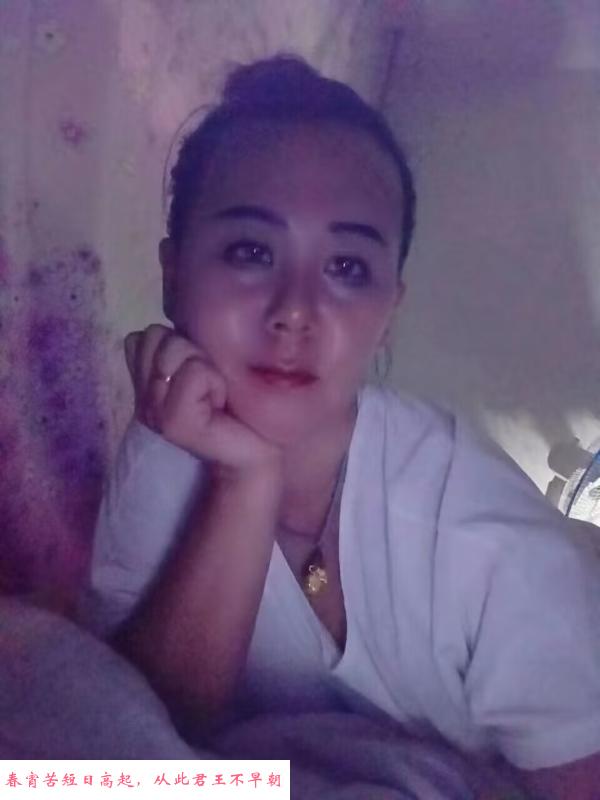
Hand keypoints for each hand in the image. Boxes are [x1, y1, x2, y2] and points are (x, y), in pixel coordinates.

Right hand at [124, 324, 281, 477]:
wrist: (261, 448)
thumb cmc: (240, 403)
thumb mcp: (204, 365)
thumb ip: (181, 346)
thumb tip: (176, 327)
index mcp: (145, 387)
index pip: (139, 339)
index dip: (175, 342)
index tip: (198, 373)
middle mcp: (142, 400)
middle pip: (153, 336)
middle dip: (189, 349)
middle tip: (209, 383)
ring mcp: (153, 414)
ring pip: (173, 349)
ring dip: (204, 364)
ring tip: (216, 394)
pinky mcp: (173, 423)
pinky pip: (193, 372)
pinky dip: (213, 380)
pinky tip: (219, 404)